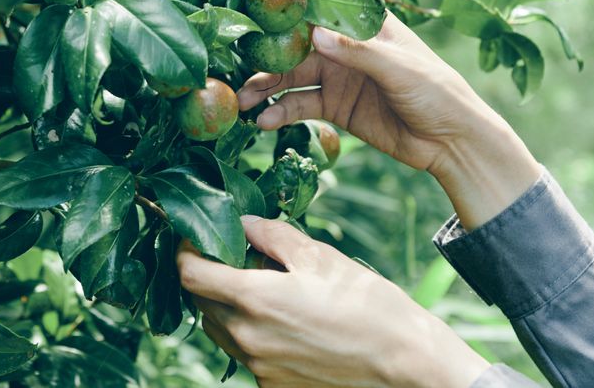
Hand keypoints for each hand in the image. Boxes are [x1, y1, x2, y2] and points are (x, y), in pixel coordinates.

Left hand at [177, 216, 489, 387]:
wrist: (406, 365)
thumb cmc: (368, 306)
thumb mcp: (319, 257)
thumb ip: (270, 235)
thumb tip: (240, 223)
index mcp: (254, 300)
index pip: (188, 274)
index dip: (187, 249)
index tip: (200, 236)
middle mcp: (247, 339)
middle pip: (200, 301)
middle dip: (211, 274)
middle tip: (240, 256)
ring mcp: (258, 368)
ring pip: (220, 329)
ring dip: (228, 304)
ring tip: (266, 287)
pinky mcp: (272, 386)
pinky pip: (245, 352)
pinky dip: (252, 331)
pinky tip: (286, 319)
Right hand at [238, 14, 497, 173]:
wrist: (450, 142)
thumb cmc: (437, 91)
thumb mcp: (400, 68)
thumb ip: (357, 52)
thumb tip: (313, 34)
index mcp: (364, 23)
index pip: (320, 7)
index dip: (287, 9)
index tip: (254, 12)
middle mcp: (345, 45)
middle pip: (296, 45)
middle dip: (266, 57)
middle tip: (237, 69)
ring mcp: (338, 76)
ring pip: (291, 77)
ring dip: (266, 88)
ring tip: (243, 101)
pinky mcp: (335, 107)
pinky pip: (300, 106)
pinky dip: (281, 113)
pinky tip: (265, 121)